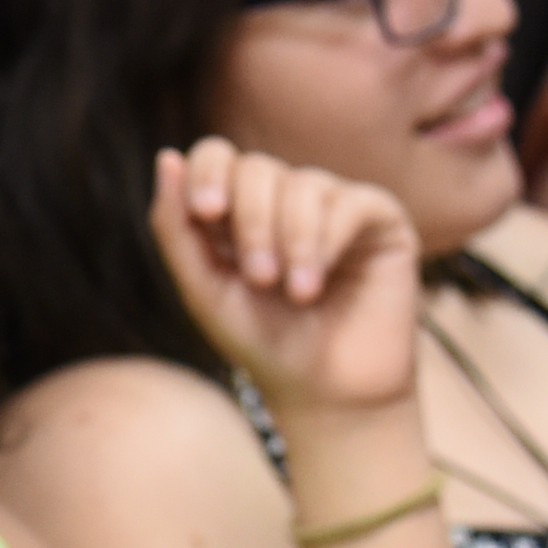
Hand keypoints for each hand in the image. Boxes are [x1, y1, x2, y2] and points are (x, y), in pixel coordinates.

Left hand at [150, 138, 425, 420]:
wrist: (326, 391)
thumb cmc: (263, 343)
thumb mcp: (205, 289)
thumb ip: (176, 228)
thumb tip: (167, 157)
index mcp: (237, 210)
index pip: (217, 156)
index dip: (208, 172)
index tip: (207, 211)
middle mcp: (285, 198)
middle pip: (256, 168)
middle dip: (252, 222)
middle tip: (259, 279)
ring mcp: (333, 204)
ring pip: (303, 184)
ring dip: (293, 240)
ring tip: (297, 294)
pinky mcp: (379, 219)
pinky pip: (350, 202)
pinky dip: (328, 241)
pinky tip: (320, 283)